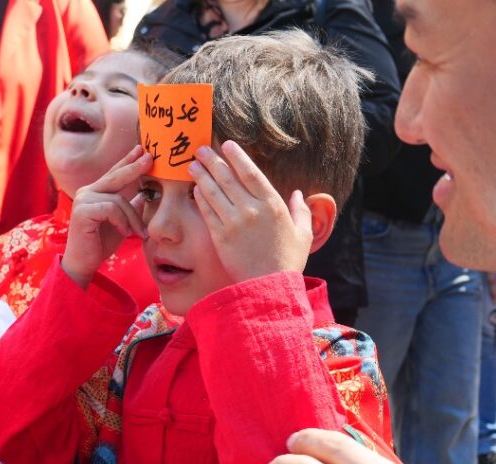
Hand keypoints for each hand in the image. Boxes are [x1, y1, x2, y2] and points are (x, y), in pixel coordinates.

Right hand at [62, 145, 150, 288]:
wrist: (84, 263)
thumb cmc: (100, 244)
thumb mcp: (122, 223)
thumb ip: (130, 208)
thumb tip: (144, 194)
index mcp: (95, 192)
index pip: (114, 173)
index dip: (127, 161)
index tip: (141, 150)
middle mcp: (86, 192)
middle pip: (115, 176)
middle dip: (134, 167)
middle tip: (150, 159)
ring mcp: (82, 200)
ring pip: (118, 199)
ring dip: (132, 218)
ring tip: (138, 234)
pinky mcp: (82, 211)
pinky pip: (111, 209)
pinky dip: (122, 222)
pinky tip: (123, 232)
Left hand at [188, 141, 310, 281]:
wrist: (268, 287)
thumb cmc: (287, 261)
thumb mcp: (303, 234)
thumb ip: (302, 211)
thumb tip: (298, 194)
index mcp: (273, 205)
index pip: (251, 173)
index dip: (237, 156)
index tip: (226, 145)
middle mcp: (251, 210)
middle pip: (228, 178)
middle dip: (212, 161)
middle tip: (200, 149)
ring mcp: (233, 223)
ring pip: (214, 192)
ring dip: (202, 176)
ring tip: (192, 164)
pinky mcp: (219, 236)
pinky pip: (207, 211)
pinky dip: (200, 198)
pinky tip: (194, 189)